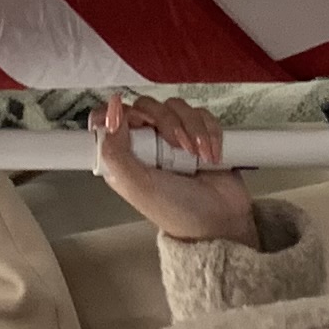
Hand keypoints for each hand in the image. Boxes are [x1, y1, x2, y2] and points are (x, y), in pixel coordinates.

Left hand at [95, 93, 256, 242]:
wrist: (219, 222)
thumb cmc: (176, 212)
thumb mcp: (137, 186)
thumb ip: (114, 152)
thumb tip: (108, 112)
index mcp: (124, 155)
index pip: (110, 117)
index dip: (122, 114)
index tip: (139, 124)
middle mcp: (147, 143)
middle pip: (147, 106)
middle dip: (167, 122)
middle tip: (178, 146)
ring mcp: (173, 137)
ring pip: (177, 107)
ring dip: (193, 129)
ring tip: (199, 156)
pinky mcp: (199, 134)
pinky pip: (202, 114)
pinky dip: (210, 132)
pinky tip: (211, 155)